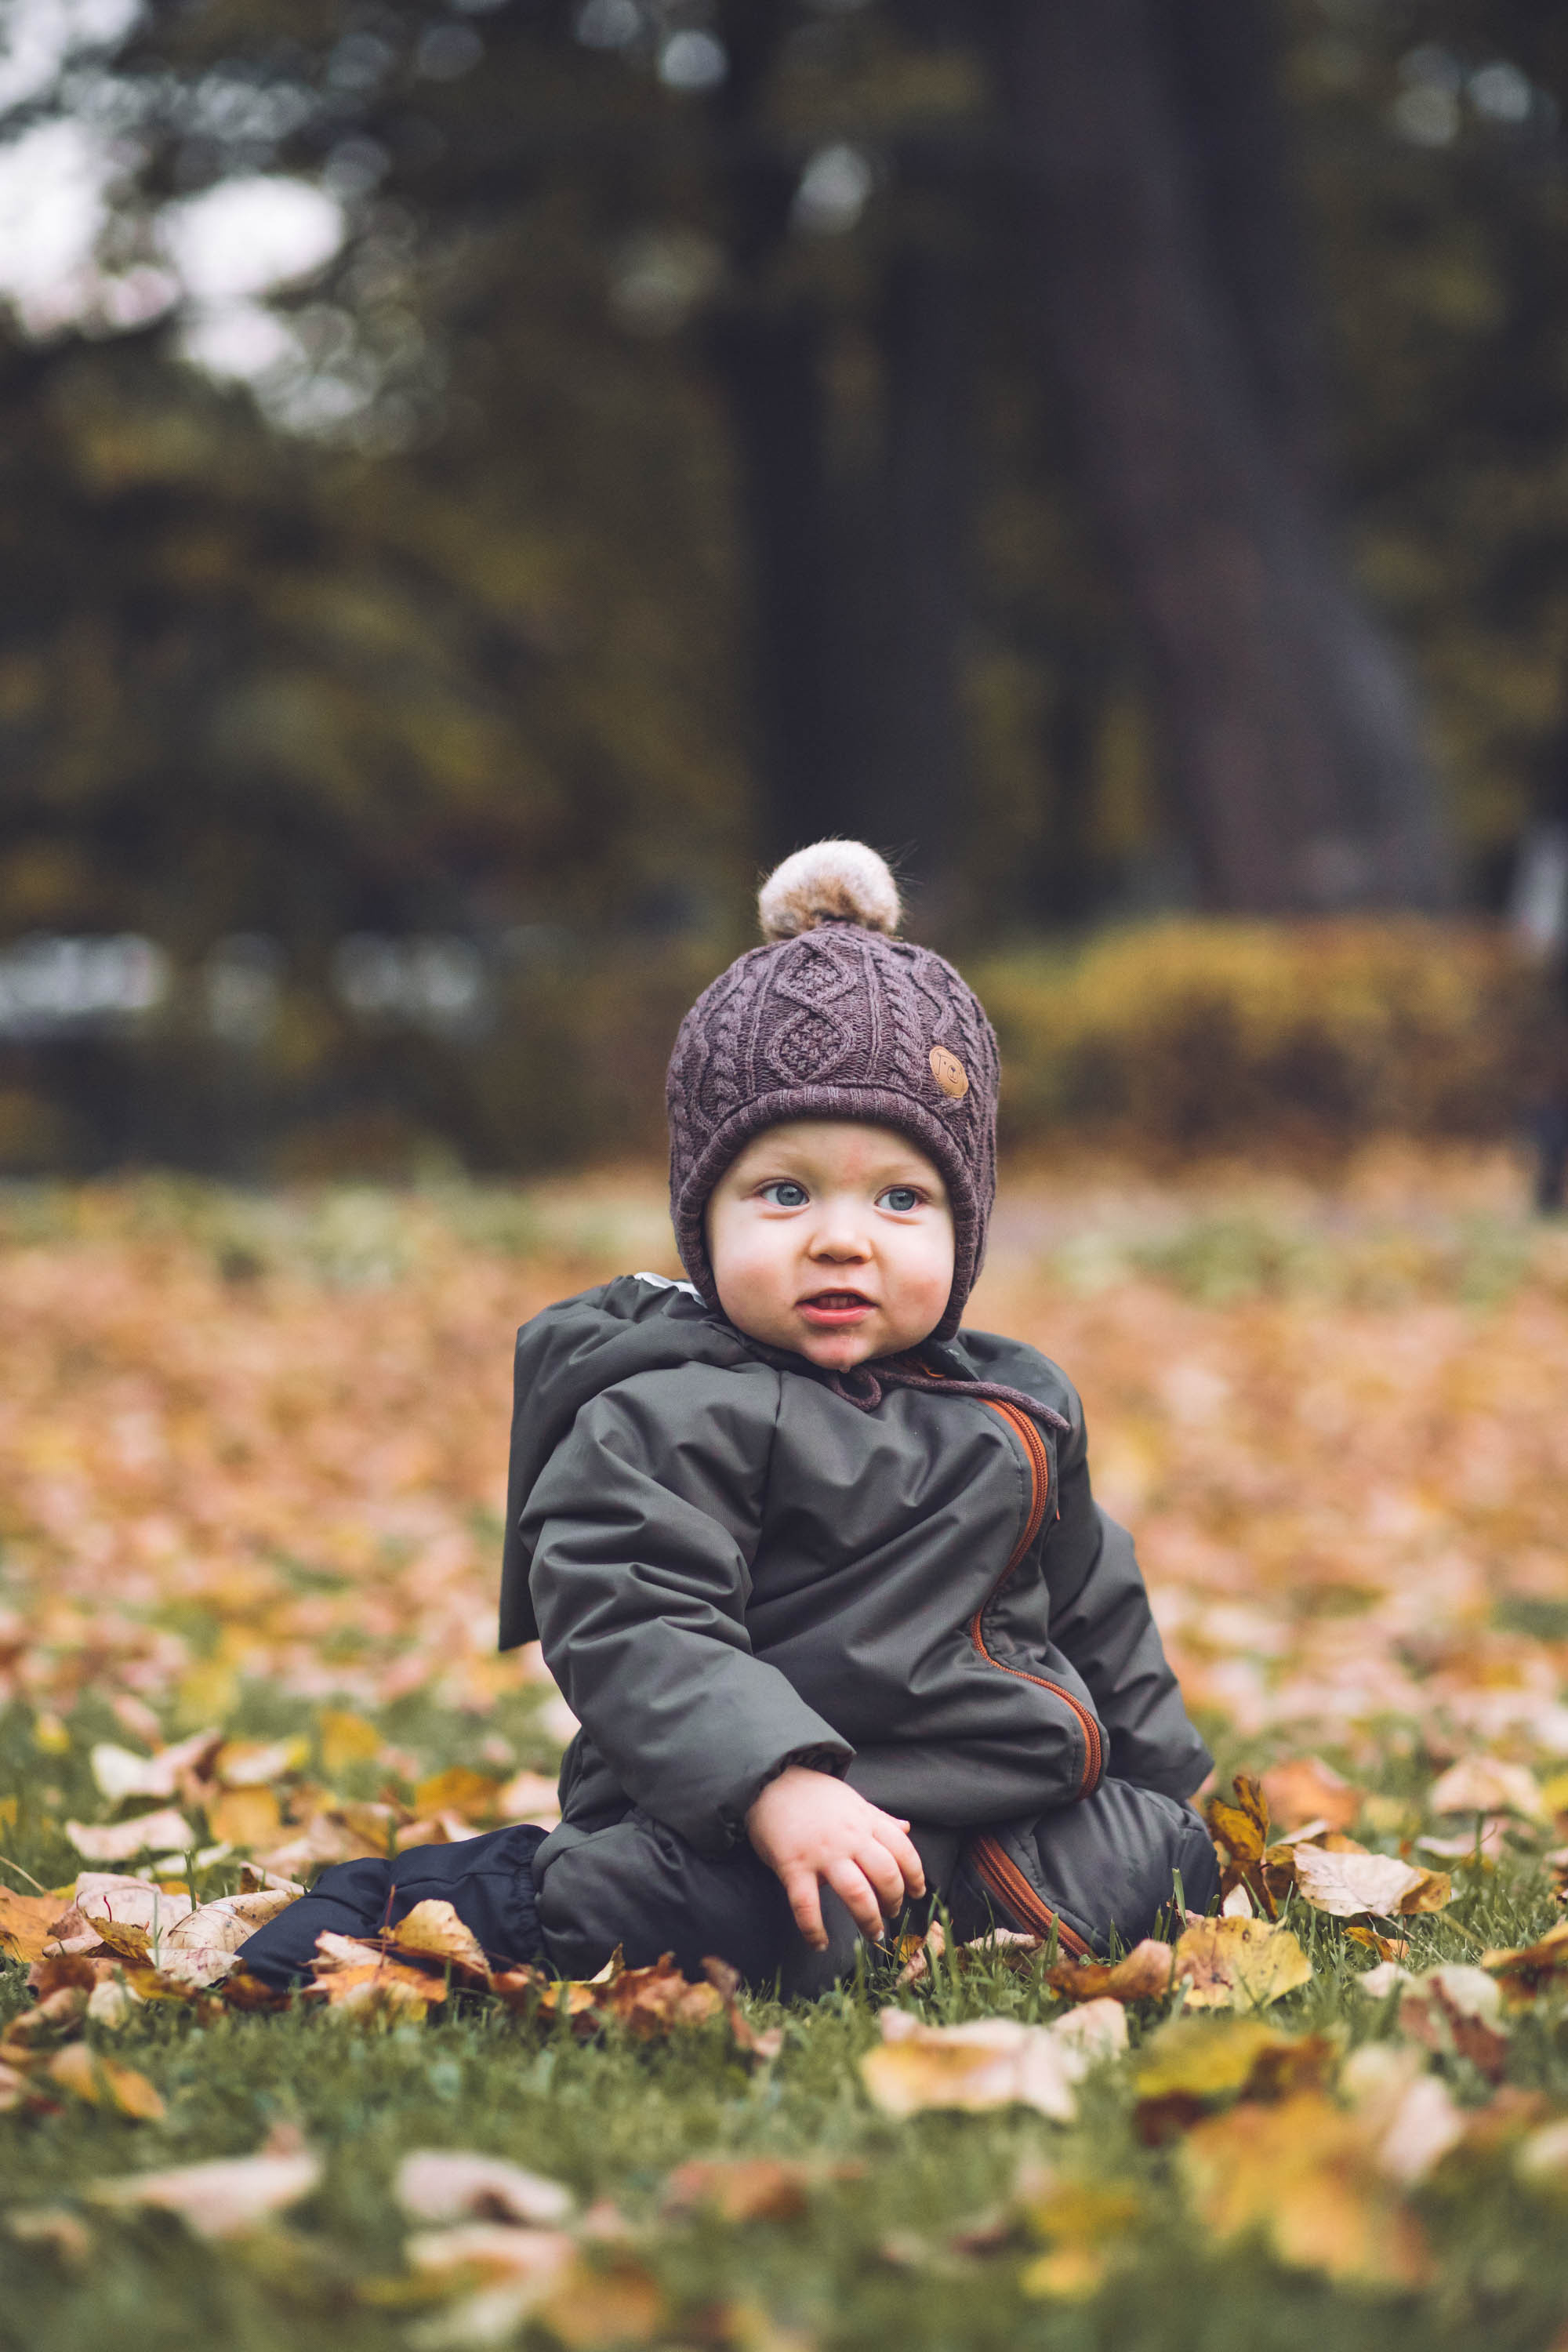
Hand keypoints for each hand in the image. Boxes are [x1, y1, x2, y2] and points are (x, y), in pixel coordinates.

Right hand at [745, 1766, 924, 1950]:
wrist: (770, 1782)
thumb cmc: (814, 1794)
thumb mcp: (852, 1801)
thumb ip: (879, 1818)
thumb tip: (907, 1828)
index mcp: (865, 1821)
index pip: (903, 1850)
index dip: (915, 1875)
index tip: (918, 1892)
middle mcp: (849, 1838)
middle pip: (885, 1875)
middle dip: (894, 1901)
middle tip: (890, 1913)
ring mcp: (821, 1853)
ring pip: (856, 1893)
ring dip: (868, 1919)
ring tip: (872, 1932)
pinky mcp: (793, 1866)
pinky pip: (806, 1905)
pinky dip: (814, 1930)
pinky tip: (820, 1943)